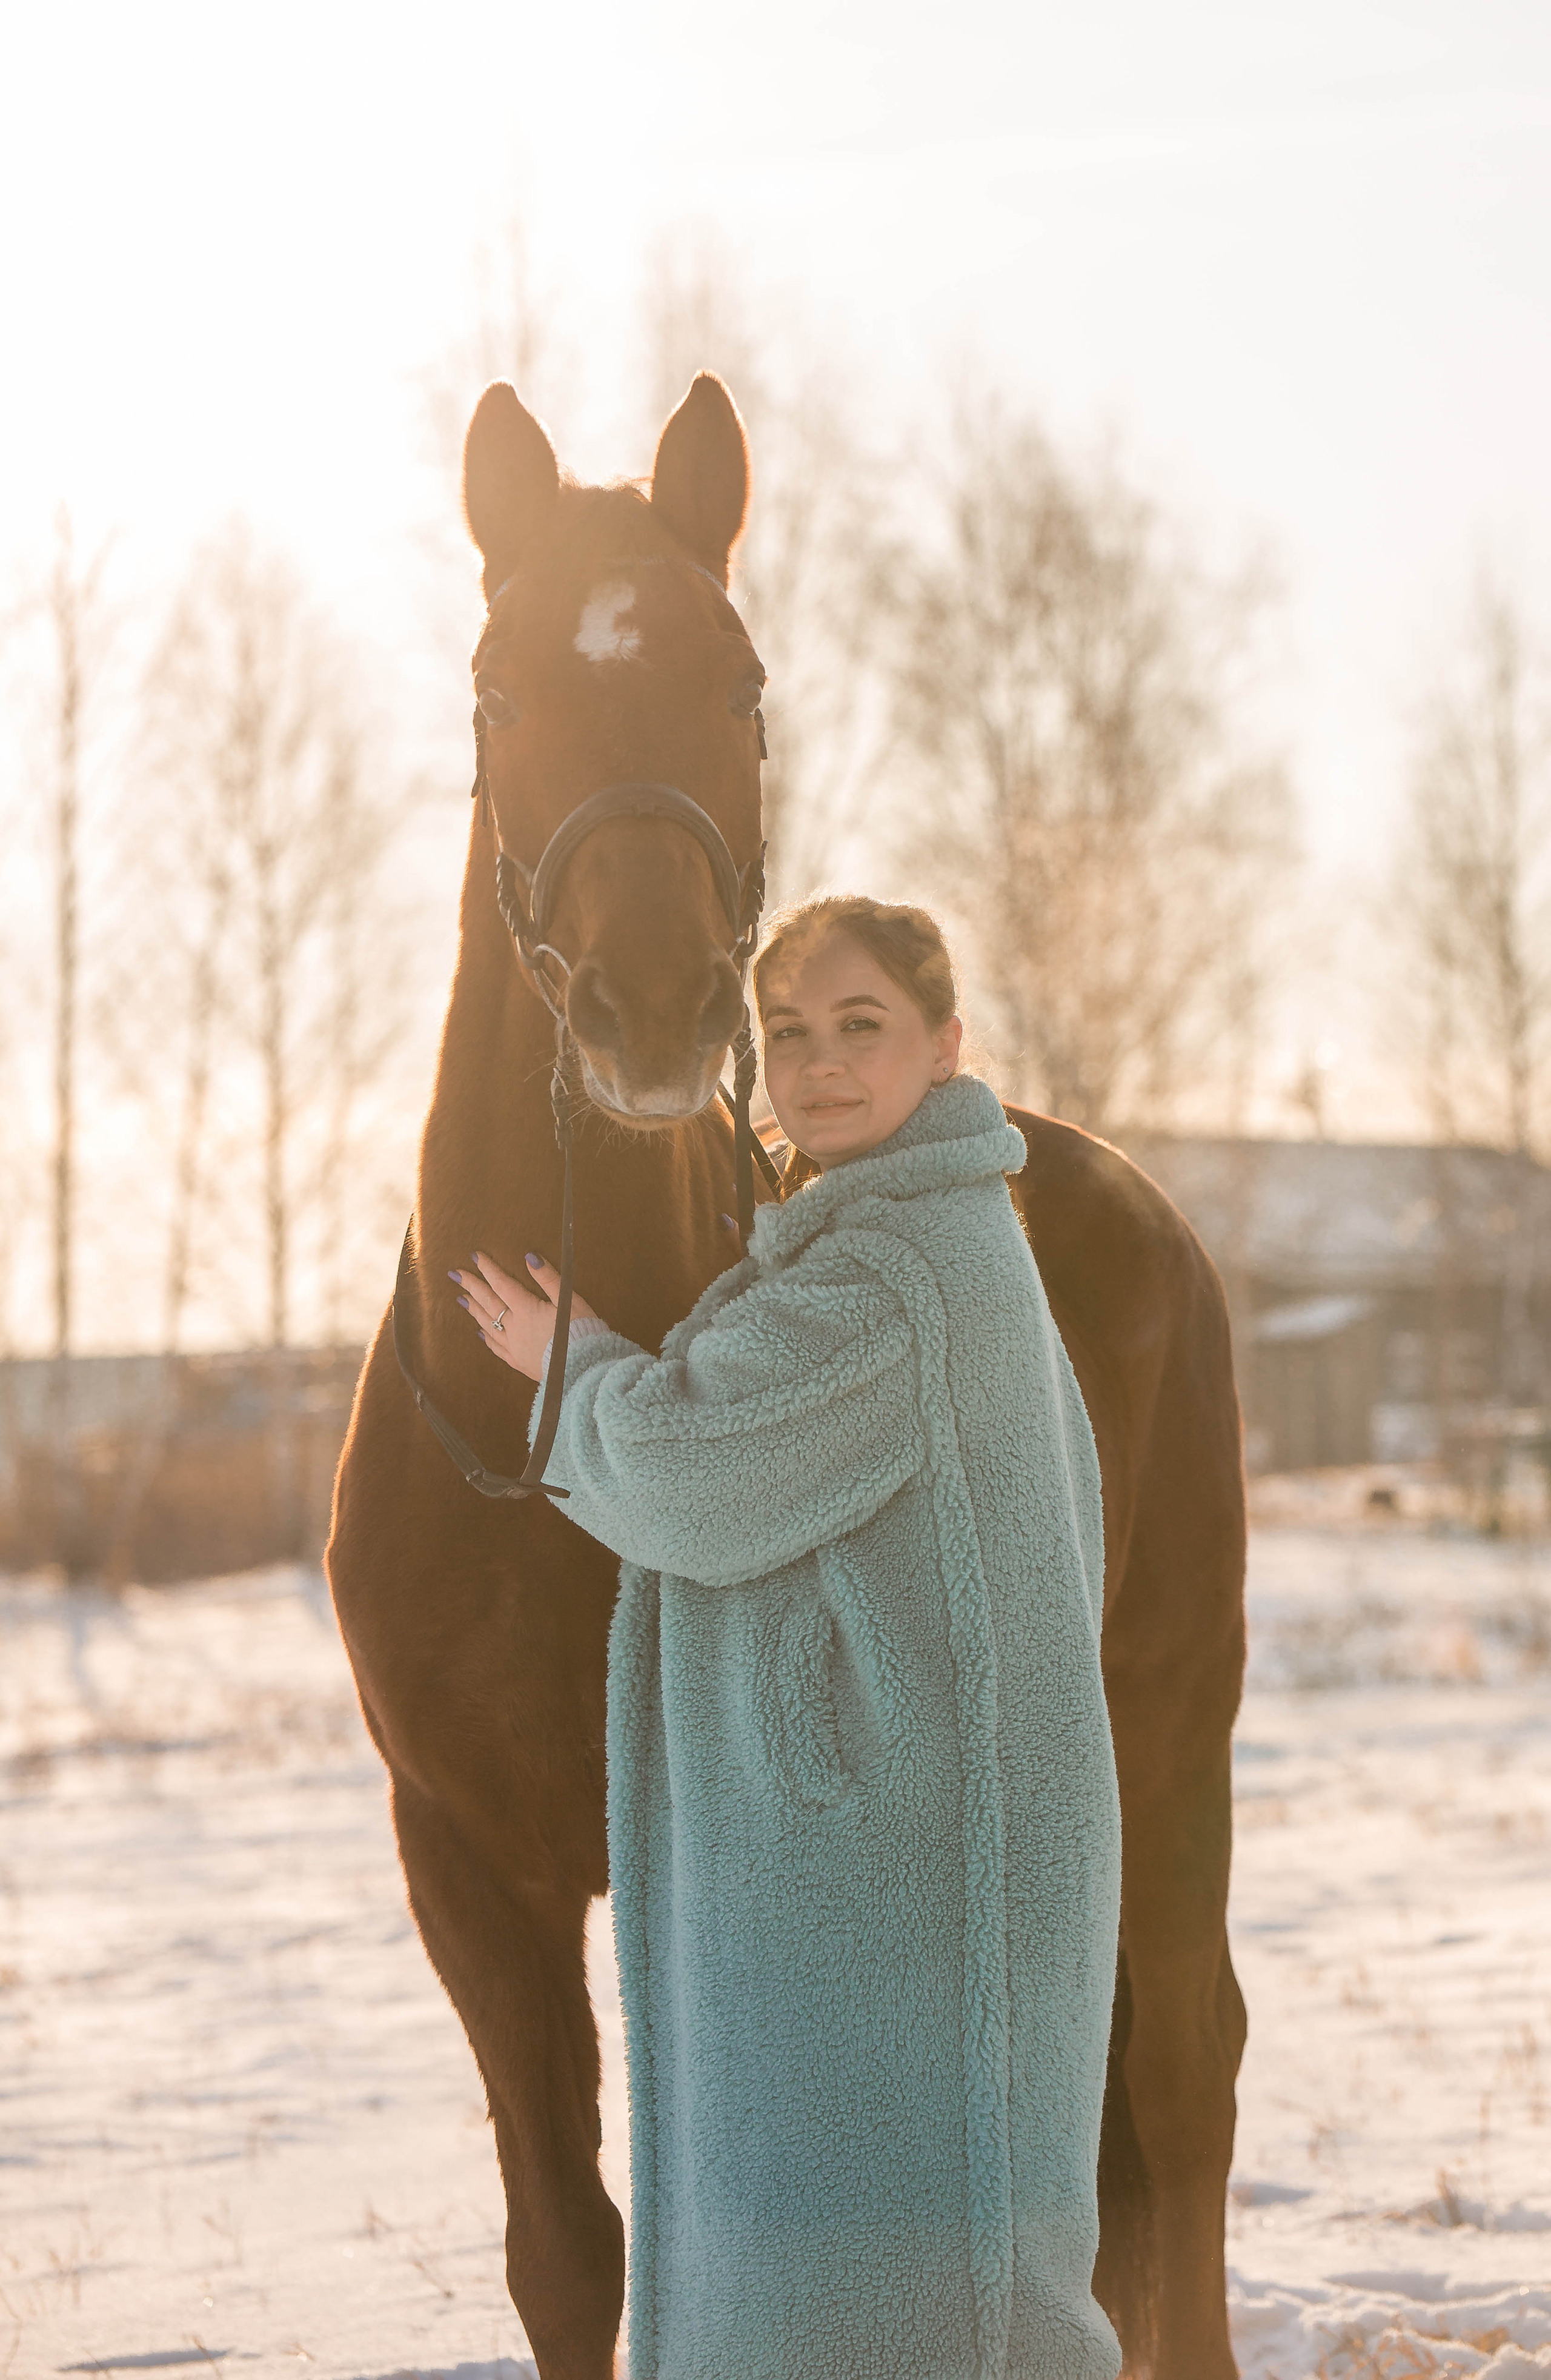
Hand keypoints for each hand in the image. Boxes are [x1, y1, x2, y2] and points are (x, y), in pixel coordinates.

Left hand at [450, 1250, 603, 1381]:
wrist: (582, 1369)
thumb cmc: (580, 1331)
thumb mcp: (569, 1300)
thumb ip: (549, 1278)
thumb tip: (530, 1257)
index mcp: (526, 1309)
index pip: (502, 1284)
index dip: (488, 1269)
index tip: (475, 1257)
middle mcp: (514, 1327)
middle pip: (489, 1303)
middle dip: (472, 1286)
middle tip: (455, 1275)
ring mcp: (514, 1346)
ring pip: (488, 1324)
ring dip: (475, 1310)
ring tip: (462, 1299)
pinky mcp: (518, 1362)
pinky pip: (496, 1348)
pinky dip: (487, 1338)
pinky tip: (480, 1332)